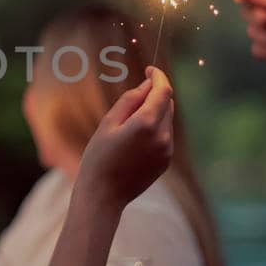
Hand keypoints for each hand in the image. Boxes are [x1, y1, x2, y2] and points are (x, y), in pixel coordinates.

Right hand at [76, 66, 174, 206]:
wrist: (103, 196)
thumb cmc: (99, 157)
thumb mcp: (108, 123)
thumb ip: (131, 100)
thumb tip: (148, 84)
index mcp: (147, 124)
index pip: (163, 90)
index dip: (159, 76)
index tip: (150, 69)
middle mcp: (163, 137)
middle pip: (167, 104)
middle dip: (155, 95)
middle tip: (132, 98)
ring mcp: (167, 150)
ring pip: (167, 119)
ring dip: (155, 113)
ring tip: (128, 126)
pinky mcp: (166, 161)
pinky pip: (165, 136)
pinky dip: (155, 129)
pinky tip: (133, 141)